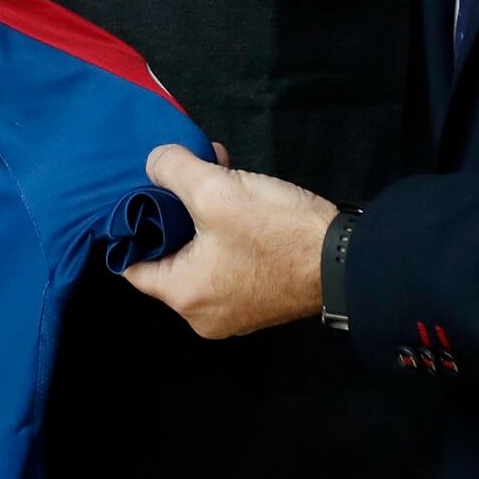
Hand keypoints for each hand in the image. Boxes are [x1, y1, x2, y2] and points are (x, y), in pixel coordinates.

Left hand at [119, 143, 333, 338]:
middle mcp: (203, 315)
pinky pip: (228, 263)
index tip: (140, 193)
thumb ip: (173, 171)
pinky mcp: (261, 299)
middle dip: (176, 209)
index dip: (131, 227)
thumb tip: (154, 163)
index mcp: (184, 297)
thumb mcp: (215, 190)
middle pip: (169, 257)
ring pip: (201, 255)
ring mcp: (235, 310)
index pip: (132, 266)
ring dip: (204, 213)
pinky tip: (240, 192)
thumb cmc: (276, 232)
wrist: (347, 260)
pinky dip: (227, 231)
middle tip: (185, 173)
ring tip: (216, 170)